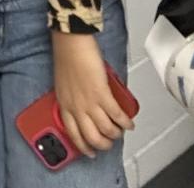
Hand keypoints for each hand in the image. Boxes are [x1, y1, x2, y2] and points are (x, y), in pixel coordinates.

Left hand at [51, 31, 134, 157]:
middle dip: (103, 144)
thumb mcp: (64, 84)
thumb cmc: (67, 57)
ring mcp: (89, 102)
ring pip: (106, 130)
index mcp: (64, 104)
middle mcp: (76, 107)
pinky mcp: (102, 95)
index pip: (73, 133)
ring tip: (121, 132)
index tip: (90, 152)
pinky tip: (129, 123)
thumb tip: (86, 106)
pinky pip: (117, 116)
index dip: (83, 146)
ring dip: (116, 134)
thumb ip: (73, 98)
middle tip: (110, 142)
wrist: (71, 43)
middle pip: (91, 137)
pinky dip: (125, 122)